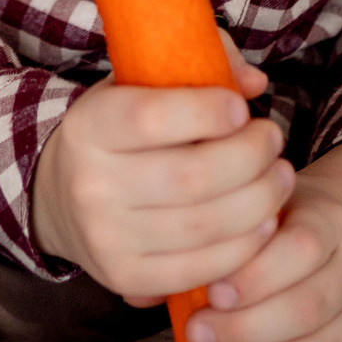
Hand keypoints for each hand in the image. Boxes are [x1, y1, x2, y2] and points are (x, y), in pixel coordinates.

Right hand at [31, 40, 283, 301]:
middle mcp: (90, 185)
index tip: (241, 109)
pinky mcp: (125, 277)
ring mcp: (105, 237)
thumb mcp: (141, 85)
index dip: (207, 113)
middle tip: (273, 140)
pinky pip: (199, 268)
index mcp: (89, 126)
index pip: (151, 119)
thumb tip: (254, 82)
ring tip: (280, 178)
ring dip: (260, 201)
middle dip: (251, 157)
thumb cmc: (122, 132)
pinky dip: (243, 247)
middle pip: (192, 176)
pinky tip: (263, 222)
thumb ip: (199, 65)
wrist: (61, 196)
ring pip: (204, 225)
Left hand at [179, 184, 341, 341]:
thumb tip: (159, 284)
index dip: (257, 276)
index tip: (211, 293)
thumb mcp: (253, 213)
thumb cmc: (274, 227)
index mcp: (330, 221)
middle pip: (309, 306)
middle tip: (197, 334)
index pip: (303, 248)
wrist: (325, 236)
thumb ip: (221, 239)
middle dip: (246, 328)